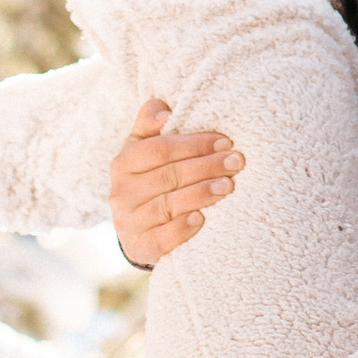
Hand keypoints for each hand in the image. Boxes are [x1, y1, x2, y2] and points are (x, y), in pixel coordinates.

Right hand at [108, 98, 242, 264]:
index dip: (193, 144)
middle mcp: (121, 192)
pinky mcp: (139, 247)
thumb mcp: (144, 150)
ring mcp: (128, 222)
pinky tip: (201, 220)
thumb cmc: (150, 180)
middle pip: (168, 176)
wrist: (139, 231)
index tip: (225, 141)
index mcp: (124, 162)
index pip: (159, 149)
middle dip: (206, 166)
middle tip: (236, 162)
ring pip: (167, 205)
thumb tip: (164, 109)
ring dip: (200, 194)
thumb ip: (151, 125)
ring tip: (228, 187)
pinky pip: (160, 239)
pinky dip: (180, 229)